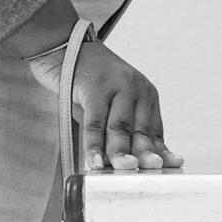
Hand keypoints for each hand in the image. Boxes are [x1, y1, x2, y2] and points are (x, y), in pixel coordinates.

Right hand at [68, 36, 178, 171]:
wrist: (60, 44)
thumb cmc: (83, 80)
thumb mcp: (107, 104)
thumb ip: (117, 130)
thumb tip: (125, 164)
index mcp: (145, 94)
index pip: (154, 131)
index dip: (158, 154)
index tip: (161, 173)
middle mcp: (136, 88)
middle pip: (141, 131)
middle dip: (143, 157)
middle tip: (146, 176)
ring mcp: (116, 85)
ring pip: (120, 129)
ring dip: (120, 154)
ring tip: (121, 172)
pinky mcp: (95, 87)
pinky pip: (95, 123)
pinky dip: (94, 145)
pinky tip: (94, 161)